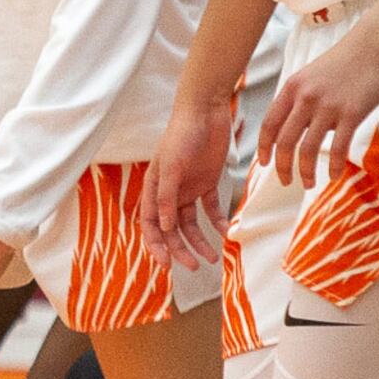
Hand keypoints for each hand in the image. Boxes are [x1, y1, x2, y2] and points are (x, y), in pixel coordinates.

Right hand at [145, 91, 236, 270]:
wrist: (205, 112)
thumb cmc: (181, 135)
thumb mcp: (171, 166)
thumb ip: (166, 196)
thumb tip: (163, 227)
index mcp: (153, 188)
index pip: (151, 224)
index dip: (157, 246)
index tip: (168, 265)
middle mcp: (169, 192)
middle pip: (171, 229)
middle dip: (180, 249)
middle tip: (194, 266)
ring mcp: (188, 188)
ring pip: (191, 224)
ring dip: (199, 242)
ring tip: (213, 258)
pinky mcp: (207, 183)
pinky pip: (211, 209)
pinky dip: (218, 222)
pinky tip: (227, 232)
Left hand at [263, 23, 378, 187]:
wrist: (372, 46)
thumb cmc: (342, 63)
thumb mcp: (310, 77)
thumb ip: (299, 100)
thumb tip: (296, 129)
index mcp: (291, 89)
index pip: (269, 124)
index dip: (263, 147)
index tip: (263, 163)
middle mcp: (305, 98)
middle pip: (284, 141)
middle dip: (282, 166)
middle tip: (285, 181)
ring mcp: (328, 106)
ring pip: (308, 148)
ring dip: (306, 171)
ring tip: (308, 184)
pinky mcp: (352, 113)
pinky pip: (339, 147)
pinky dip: (334, 165)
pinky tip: (334, 176)